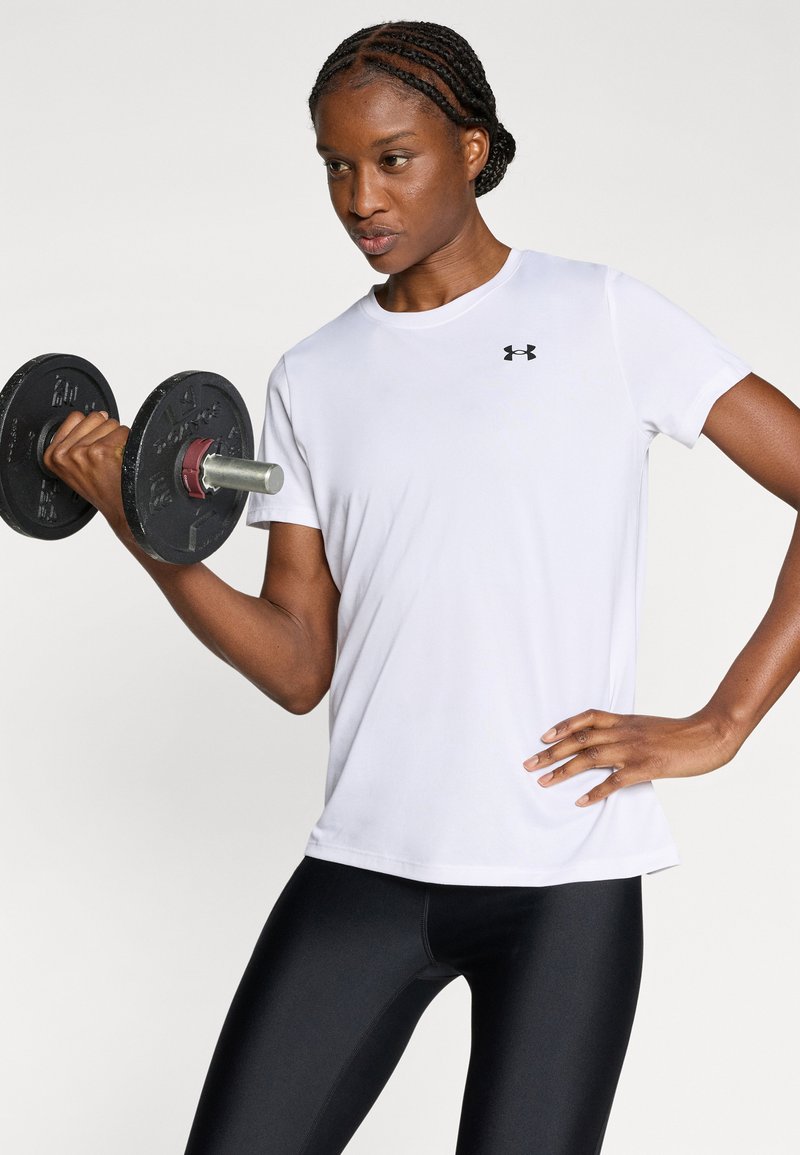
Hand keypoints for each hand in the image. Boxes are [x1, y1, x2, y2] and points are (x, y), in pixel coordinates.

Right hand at [42, 409, 130, 534]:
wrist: (120, 509)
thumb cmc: (102, 489)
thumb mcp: (75, 467)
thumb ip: (76, 440)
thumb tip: (98, 414)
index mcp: (53, 455)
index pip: (75, 417)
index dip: (90, 428)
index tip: (93, 444)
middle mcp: (65, 453)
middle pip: (94, 417)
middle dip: (104, 431)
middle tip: (105, 455)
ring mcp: (83, 452)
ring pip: (110, 423)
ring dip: (117, 438)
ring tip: (113, 459)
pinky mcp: (102, 451)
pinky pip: (123, 431)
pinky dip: (127, 442)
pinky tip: (121, 459)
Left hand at [522, 707, 739, 806]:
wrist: (710, 734)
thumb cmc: (682, 734)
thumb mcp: (649, 727)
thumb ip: (629, 733)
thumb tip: (611, 742)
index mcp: (626, 720)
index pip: (587, 717)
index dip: (563, 725)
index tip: (544, 736)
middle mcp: (624, 732)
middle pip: (580, 739)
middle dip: (551, 752)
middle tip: (529, 764)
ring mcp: (634, 749)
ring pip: (590, 757)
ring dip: (564, 770)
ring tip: (544, 781)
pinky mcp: (646, 767)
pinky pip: (615, 780)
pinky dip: (596, 791)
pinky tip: (581, 801)